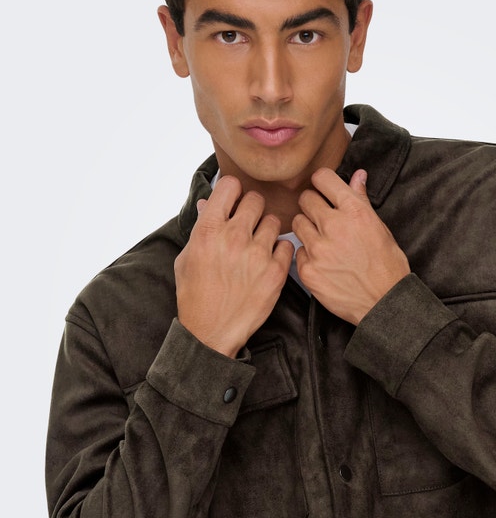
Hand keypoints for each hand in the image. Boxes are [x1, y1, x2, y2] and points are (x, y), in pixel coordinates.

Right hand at [174, 176, 293, 356]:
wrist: (212, 331)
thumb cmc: (196, 295)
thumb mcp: (187, 258)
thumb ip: (201, 227)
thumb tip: (210, 204)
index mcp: (208, 230)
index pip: (230, 185)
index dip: (233, 191)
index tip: (234, 201)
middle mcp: (234, 237)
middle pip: (256, 199)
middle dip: (252, 209)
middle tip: (249, 224)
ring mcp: (257, 254)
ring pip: (274, 221)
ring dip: (267, 230)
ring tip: (258, 246)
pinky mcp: (276, 272)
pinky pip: (287, 245)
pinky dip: (280, 251)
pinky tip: (268, 261)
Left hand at [292, 168, 409, 323]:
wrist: (384, 303)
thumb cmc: (387, 266)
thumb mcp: (380, 228)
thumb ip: (361, 200)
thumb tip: (358, 175)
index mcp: (354, 211)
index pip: (323, 178)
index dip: (322, 182)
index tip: (324, 190)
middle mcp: (333, 226)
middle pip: (306, 199)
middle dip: (313, 206)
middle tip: (323, 218)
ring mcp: (318, 250)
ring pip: (297, 223)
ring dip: (308, 229)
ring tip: (324, 242)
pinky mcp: (308, 270)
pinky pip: (298, 251)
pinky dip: (308, 255)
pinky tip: (324, 263)